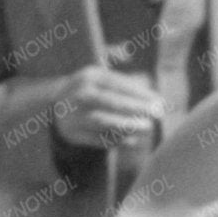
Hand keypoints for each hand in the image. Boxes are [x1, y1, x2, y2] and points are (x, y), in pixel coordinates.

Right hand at [51, 66, 169, 156]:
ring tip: (147, 127)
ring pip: (103, 120)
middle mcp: (79, 93)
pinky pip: (97, 139)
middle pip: (111, 101)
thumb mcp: (104, 80)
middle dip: (136, 108)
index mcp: (89, 76)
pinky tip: (134, 140)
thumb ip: (126, 85)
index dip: (140, 93)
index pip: (118, 84)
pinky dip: (117, 140)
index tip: (159, 101)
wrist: (58, 106)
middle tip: (157, 114)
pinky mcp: (73, 134)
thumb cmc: (92, 91)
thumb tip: (154, 98)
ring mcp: (73, 114)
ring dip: (127, 124)